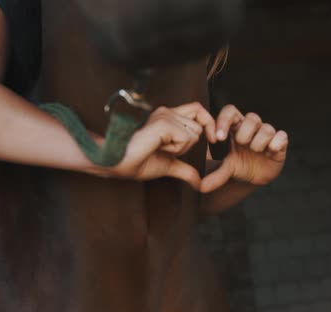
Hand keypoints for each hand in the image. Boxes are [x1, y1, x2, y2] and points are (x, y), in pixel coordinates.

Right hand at [95, 102, 215, 189]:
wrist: (117, 163)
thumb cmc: (135, 162)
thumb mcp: (167, 165)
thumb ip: (184, 169)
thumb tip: (199, 182)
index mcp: (167, 117)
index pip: (198, 110)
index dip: (209, 124)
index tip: (213, 140)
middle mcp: (166, 111)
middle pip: (200, 124)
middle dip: (188, 145)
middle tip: (165, 149)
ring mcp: (164, 115)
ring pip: (194, 133)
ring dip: (180, 148)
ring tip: (158, 148)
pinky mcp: (163, 123)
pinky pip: (186, 138)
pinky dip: (175, 149)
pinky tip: (157, 147)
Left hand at [201, 105, 287, 192]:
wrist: (253, 177)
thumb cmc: (236, 165)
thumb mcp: (224, 169)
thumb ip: (214, 176)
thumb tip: (201, 187)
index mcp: (235, 126)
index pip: (230, 111)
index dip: (224, 120)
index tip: (219, 138)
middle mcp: (251, 127)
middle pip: (251, 118)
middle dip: (245, 134)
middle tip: (241, 145)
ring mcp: (266, 134)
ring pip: (266, 128)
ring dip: (259, 142)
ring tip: (255, 151)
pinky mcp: (280, 143)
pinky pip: (281, 136)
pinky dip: (275, 144)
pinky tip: (269, 152)